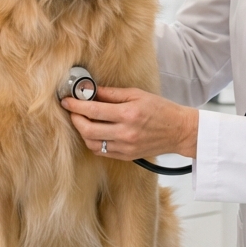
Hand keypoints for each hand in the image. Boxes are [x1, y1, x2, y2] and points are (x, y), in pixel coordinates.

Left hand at [61, 87, 198, 161]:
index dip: (76, 105)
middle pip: (88, 129)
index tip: (66, 101)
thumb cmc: (161, 109)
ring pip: (92, 143)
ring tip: (82, 121)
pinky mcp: (126, 156)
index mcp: (128, 114)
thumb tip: (91, 90)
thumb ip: (112, 94)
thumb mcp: (137, 94)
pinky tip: (94, 132)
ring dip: (82, 132)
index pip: (93, 110)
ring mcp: (125, 147)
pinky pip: (102, 152)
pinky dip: (93, 142)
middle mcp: (125, 133)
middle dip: (75, 119)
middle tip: (72, 111)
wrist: (179, 130)